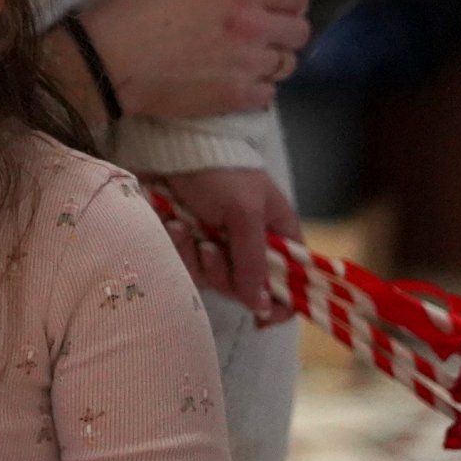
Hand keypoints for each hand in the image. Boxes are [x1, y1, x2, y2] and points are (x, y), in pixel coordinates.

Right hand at [82, 0, 310, 120]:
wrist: (108, 62)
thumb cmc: (135, 7)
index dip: (290, 0)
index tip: (275, 4)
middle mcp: (254, 28)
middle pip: (299, 33)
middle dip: (284, 32)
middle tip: (262, 33)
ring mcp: (247, 66)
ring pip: (286, 66)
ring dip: (272, 61)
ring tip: (251, 59)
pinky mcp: (235, 98)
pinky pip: (268, 96)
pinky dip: (256, 91)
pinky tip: (235, 83)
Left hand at [157, 167, 298, 316]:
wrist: (169, 145)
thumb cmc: (218, 170)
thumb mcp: (244, 213)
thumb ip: (254, 260)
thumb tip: (262, 305)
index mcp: (277, 232)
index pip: (291, 281)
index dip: (280, 302)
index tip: (263, 315)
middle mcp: (249, 243)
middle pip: (244, 288)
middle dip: (224, 274)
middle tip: (211, 247)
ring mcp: (216, 243)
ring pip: (210, 279)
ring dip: (194, 257)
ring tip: (184, 228)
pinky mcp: (186, 242)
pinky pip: (183, 264)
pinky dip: (176, 247)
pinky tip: (171, 224)